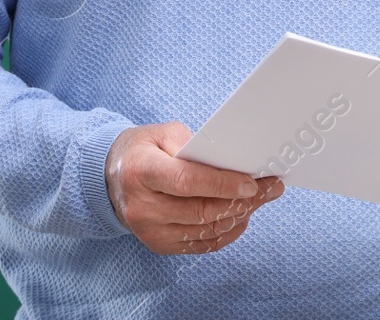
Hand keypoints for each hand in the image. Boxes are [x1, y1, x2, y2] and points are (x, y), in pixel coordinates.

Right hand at [105, 121, 284, 254]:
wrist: (111, 177)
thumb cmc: (143, 150)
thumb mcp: (163, 134)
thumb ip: (195, 146)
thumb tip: (233, 163)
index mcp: (140, 172)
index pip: (186, 182)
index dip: (221, 184)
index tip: (251, 182)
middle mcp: (142, 207)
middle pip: (201, 210)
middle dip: (241, 200)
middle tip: (269, 188)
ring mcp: (149, 231)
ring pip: (205, 230)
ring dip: (239, 215)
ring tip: (259, 200)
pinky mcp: (158, 245)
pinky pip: (201, 244)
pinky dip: (226, 232)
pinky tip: (240, 216)